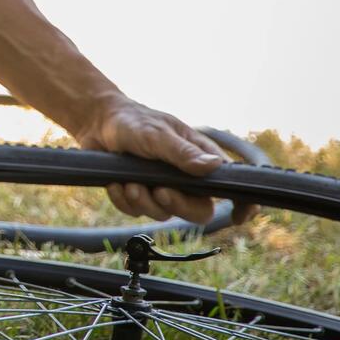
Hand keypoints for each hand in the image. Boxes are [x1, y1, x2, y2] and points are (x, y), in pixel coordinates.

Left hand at [76, 97, 258, 225]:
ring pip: (163, 214)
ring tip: (128, 181)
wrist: (97, 122)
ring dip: (144, 201)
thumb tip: (214, 166)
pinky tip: (116, 183)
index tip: (240, 216)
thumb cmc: (133, 122)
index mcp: (199, 159)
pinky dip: (124, 200)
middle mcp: (185, 178)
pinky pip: (136, 212)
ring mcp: (162, 189)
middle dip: (177, 205)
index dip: (242, 204)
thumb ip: (182, 153)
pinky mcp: (139, 196)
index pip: (229, 187)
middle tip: (160, 191)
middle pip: (198, 212)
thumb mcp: (157, 135)